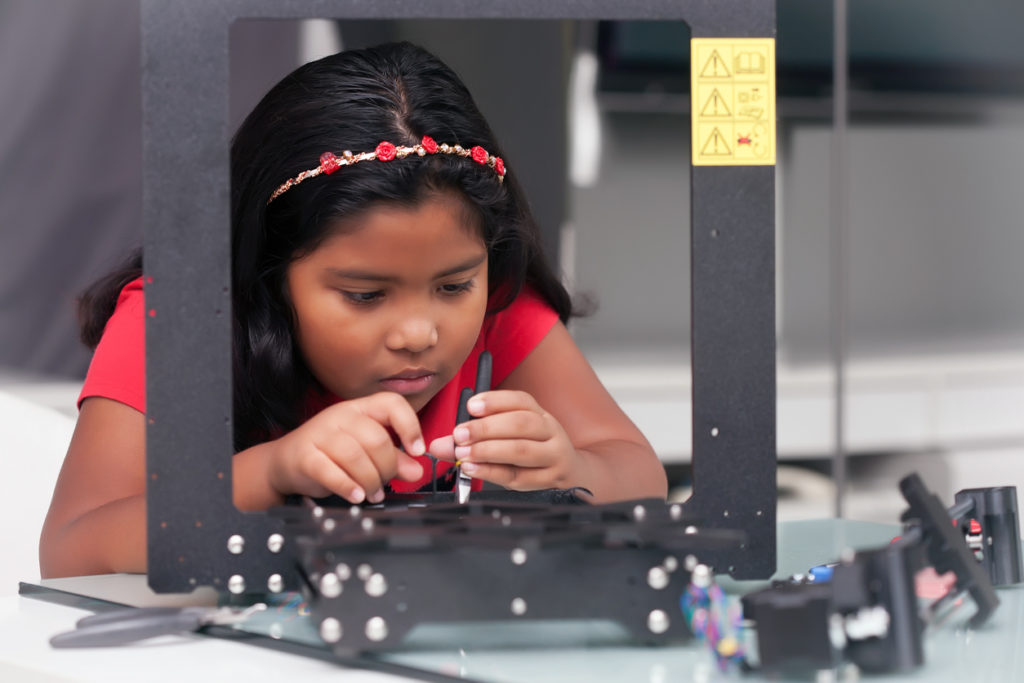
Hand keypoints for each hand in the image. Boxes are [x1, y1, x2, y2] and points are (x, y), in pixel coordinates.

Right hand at [264, 392, 424, 503]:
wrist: (284, 462)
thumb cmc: (330, 455)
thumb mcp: (366, 453)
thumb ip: (393, 459)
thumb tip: (416, 471)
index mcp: (360, 409)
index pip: (391, 403)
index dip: (410, 426)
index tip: (417, 451)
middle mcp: (340, 416)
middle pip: (377, 439)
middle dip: (387, 468)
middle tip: (384, 484)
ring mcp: (321, 434)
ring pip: (356, 456)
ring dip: (370, 481)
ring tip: (372, 494)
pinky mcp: (305, 456)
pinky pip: (331, 471)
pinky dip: (348, 486)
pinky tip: (357, 496)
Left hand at [428, 390, 582, 490]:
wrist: (570, 473)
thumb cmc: (532, 450)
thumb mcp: (509, 436)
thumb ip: (473, 437)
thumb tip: (438, 445)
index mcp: (539, 413)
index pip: (521, 401)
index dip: (495, 401)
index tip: (471, 406)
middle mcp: (550, 431)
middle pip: (521, 424)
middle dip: (486, 428)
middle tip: (459, 434)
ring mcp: (553, 456)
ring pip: (521, 450)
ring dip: (488, 450)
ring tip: (463, 453)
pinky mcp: (549, 480)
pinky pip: (519, 476)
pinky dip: (492, 472)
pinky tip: (473, 469)